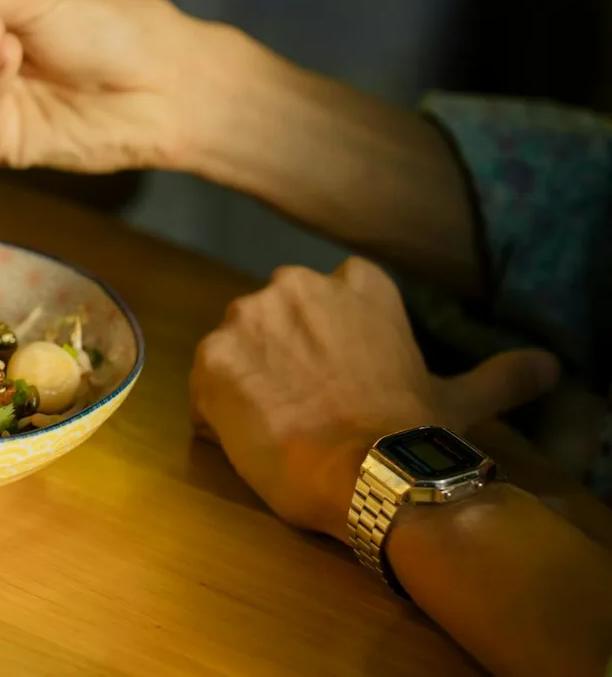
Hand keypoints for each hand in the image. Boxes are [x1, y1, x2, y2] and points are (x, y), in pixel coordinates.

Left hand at [190, 257, 558, 542]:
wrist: (368, 473)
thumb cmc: (415, 433)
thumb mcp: (462, 396)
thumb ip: (500, 375)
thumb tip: (552, 365)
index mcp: (355, 283)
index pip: (324, 301)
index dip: (325, 346)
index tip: (339, 382)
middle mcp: (296, 283)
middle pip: (272, 322)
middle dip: (280, 360)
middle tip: (305, 411)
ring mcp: (249, 316)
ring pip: (236, 350)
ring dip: (248, 383)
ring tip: (279, 430)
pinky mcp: (211, 355)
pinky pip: (204, 383)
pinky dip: (217, 410)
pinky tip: (250, 439)